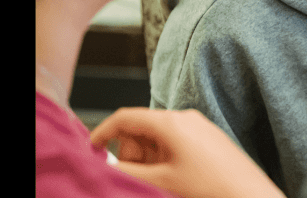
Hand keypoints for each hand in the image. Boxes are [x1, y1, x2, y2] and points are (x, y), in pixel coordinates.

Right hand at [89, 108, 284, 197]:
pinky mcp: (210, 139)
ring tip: (158, 183)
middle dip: (130, 152)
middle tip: (132, 176)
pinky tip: (172, 180)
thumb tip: (107, 166)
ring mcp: (199, 127)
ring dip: (149, 159)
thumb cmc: (213, 190)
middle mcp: (184, 118)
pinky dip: (165, 159)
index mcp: (170, 122)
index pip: (125, 117)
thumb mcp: (161, 183)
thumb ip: (129, 172)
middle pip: (141, 128)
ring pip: (158, 138)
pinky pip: (176, 143)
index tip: (93, 148)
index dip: (104, 132)